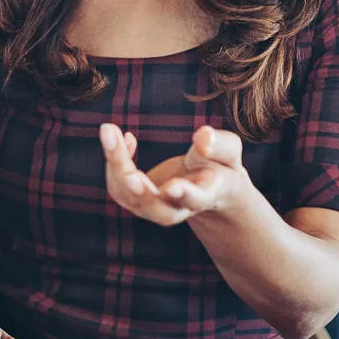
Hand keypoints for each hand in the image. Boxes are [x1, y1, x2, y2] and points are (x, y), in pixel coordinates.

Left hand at [100, 122, 253, 226]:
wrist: (205, 185)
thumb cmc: (219, 166)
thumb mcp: (229, 153)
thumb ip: (220, 146)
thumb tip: (203, 135)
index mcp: (205, 197)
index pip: (195, 200)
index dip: (183, 194)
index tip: (172, 187)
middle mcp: (176, 208)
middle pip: (154, 207)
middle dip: (139, 190)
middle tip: (130, 174)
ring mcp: (152, 207)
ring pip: (127, 195)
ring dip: (116, 163)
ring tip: (110, 130)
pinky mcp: (135, 199)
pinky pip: (118, 184)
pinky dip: (115, 158)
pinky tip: (124, 136)